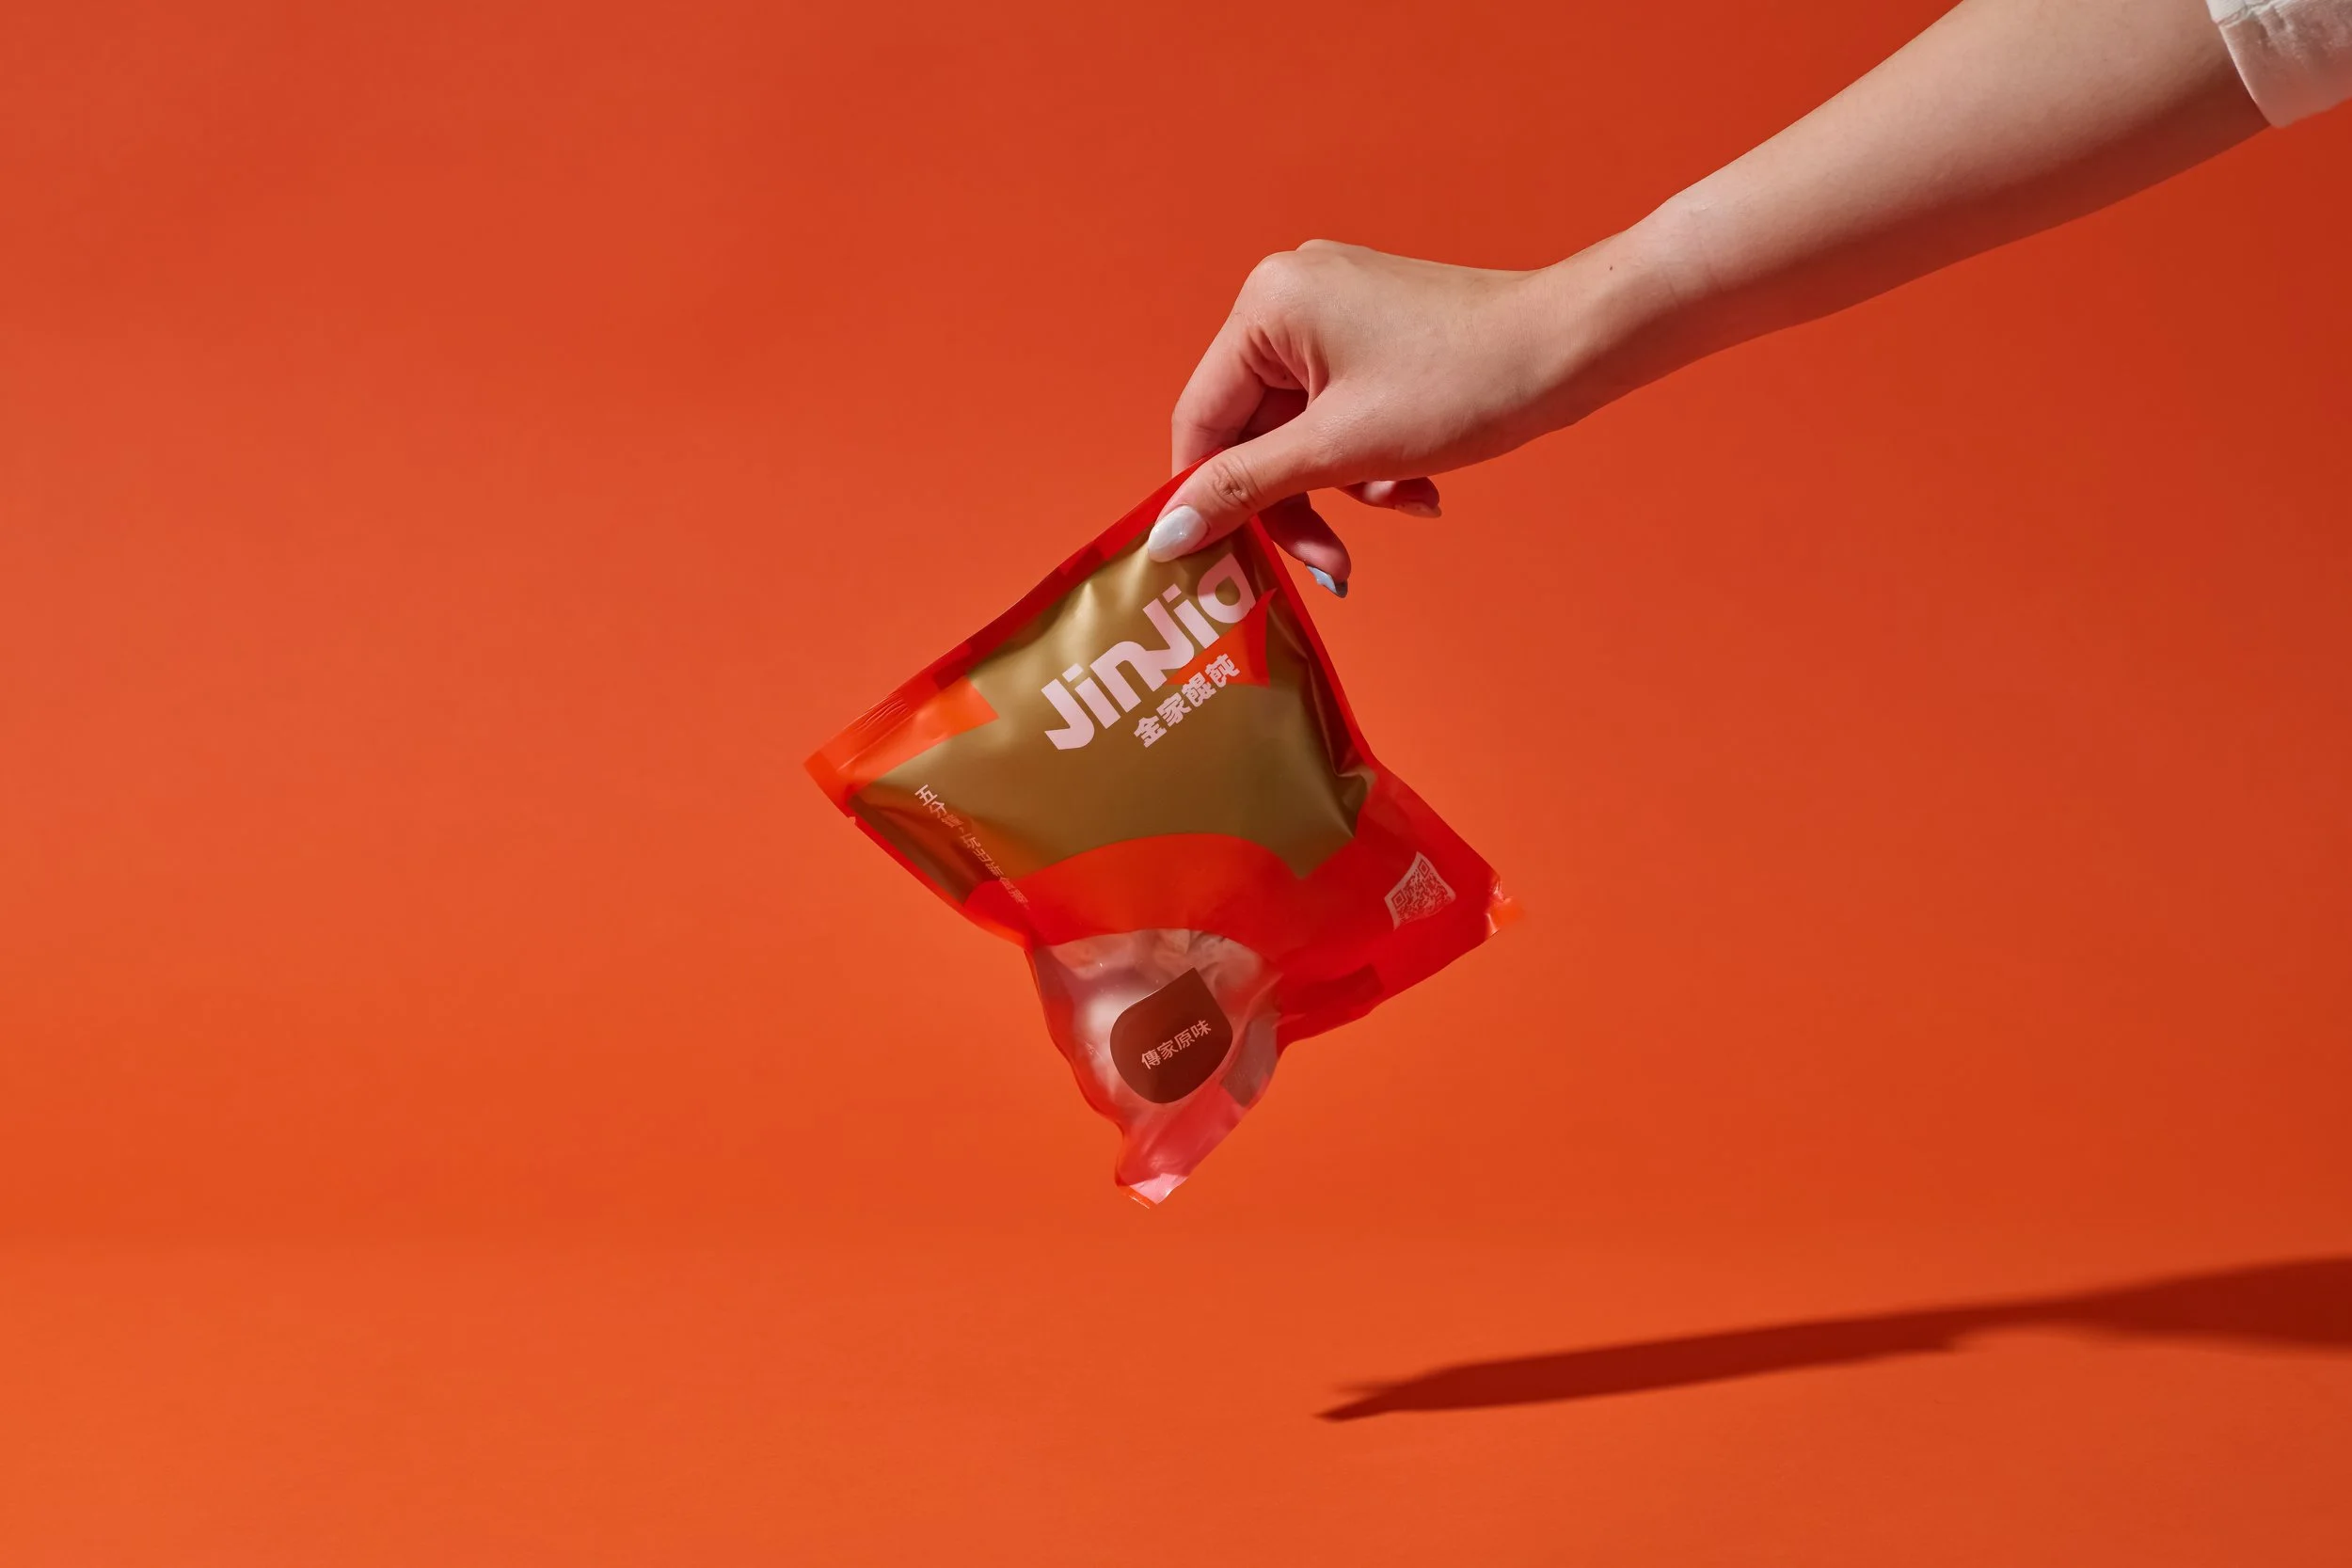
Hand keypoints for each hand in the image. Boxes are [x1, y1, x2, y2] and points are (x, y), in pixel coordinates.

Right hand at [1149, 238, 1659, 589]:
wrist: (1576, 347)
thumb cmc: (1465, 383)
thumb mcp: (1341, 449)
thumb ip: (1246, 490)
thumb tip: (1166, 534)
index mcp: (1266, 306)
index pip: (1200, 422)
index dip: (1207, 499)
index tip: (1219, 565)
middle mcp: (1289, 296)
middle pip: (1252, 433)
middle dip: (1297, 501)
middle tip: (1331, 566)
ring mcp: (1334, 313)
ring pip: (1301, 434)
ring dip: (1342, 487)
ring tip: (1402, 503)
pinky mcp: (1373, 334)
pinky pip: (1339, 417)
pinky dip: (1368, 460)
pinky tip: (1417, 484)